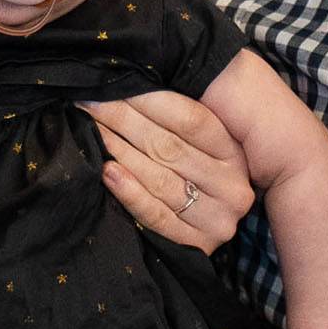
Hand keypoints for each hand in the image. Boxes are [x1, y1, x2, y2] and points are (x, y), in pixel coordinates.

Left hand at [80, 90, 253, 251]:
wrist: (209, 228)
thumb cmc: (196, 174)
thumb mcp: (202, 144)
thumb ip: (180, 119)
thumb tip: (137, 82)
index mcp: (236, 153)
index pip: (191, 119)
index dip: (149, 100)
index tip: (115, 84)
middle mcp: (232, 186)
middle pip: (170, 146)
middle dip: (124, 120)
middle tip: (91, 103)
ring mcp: (217, 219)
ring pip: (159, 178)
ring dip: (119, 150)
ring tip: (92, 129)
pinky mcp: (196, 246)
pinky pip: (156, 216)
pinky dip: (129, 192)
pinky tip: (107, 171)